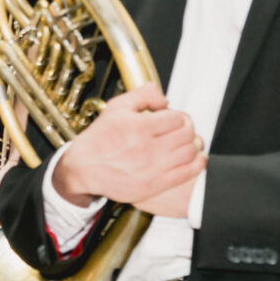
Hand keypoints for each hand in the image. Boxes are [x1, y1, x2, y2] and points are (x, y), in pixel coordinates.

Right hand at [52, 85, 205, 210]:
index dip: (180, 117)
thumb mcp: (115, 107)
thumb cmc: (98, 139)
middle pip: (187, 134)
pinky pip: (187, 172)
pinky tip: (194, 159)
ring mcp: (152, 168)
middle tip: (182, 131)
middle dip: (188, 129)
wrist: (82, 169)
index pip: (178, 118)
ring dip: (193, 145)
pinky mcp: (154, 185)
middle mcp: (147, 148)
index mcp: (139, 127)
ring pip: (189, 152)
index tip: (175, 120)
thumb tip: (165, 101)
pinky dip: (197, 164)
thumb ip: (143, 95)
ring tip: (187, 143)